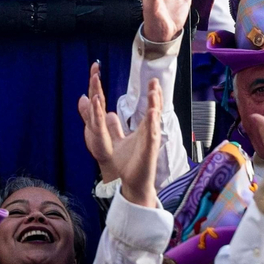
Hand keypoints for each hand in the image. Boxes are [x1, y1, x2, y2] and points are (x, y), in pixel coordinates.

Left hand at [77, 62, 160, 207]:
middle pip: (155, 110)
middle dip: (156, 95)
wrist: (131, 184)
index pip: (149, 108)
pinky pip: (152, 136)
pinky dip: (152, 124)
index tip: (152, 80)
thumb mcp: (115, 140)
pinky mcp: (149, 151)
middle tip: (155, 80)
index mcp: (143, 130)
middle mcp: (148, 133)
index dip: (151, 94)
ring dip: (155, 105)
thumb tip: (107, 115)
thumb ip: (113, 127)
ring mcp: (150, 141)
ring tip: (154, 92)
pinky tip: (153, 114)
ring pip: (154, 120)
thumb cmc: (128, 164)